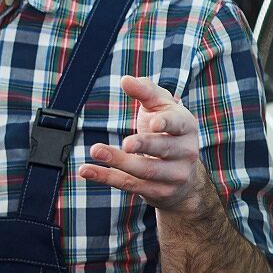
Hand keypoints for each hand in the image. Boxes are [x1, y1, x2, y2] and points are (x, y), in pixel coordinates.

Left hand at [77, 76, 215, 215]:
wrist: (184, 178)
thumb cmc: (166, 131)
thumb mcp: (161, 107)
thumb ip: (145, 91)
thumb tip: (126, 80)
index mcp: (186, 127)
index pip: (178, 124)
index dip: (166, 123)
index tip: (152, 122)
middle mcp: (185, 153)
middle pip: (163, 148)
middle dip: (144, 145)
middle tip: (126, 143)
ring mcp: (173, 176)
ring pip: (145, 169)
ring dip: (119, 161)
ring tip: (95, 149)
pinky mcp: (158, 192)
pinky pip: (129, 185)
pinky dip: (105, 177)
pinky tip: (86, 170)